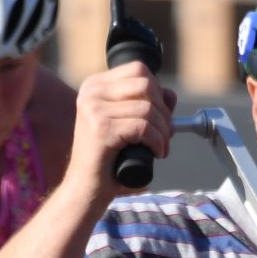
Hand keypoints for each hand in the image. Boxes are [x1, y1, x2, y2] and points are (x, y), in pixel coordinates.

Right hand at [68, 61, 176, 199]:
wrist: (86, 188)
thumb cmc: (109, 159)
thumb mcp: (129, 125)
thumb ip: (147, 106)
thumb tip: (169, 94)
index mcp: (95, 85)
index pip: (138, 69)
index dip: (158, 91)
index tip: (160, 115)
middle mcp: (91, 92)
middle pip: (145, 84)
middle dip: (164, 111)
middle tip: (166, 133)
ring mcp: (94, 109)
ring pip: (148, 108)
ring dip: (164, 131)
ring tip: (161, 147)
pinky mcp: (101, 128)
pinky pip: (144, 127)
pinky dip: (157, 141)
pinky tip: (157, 153)